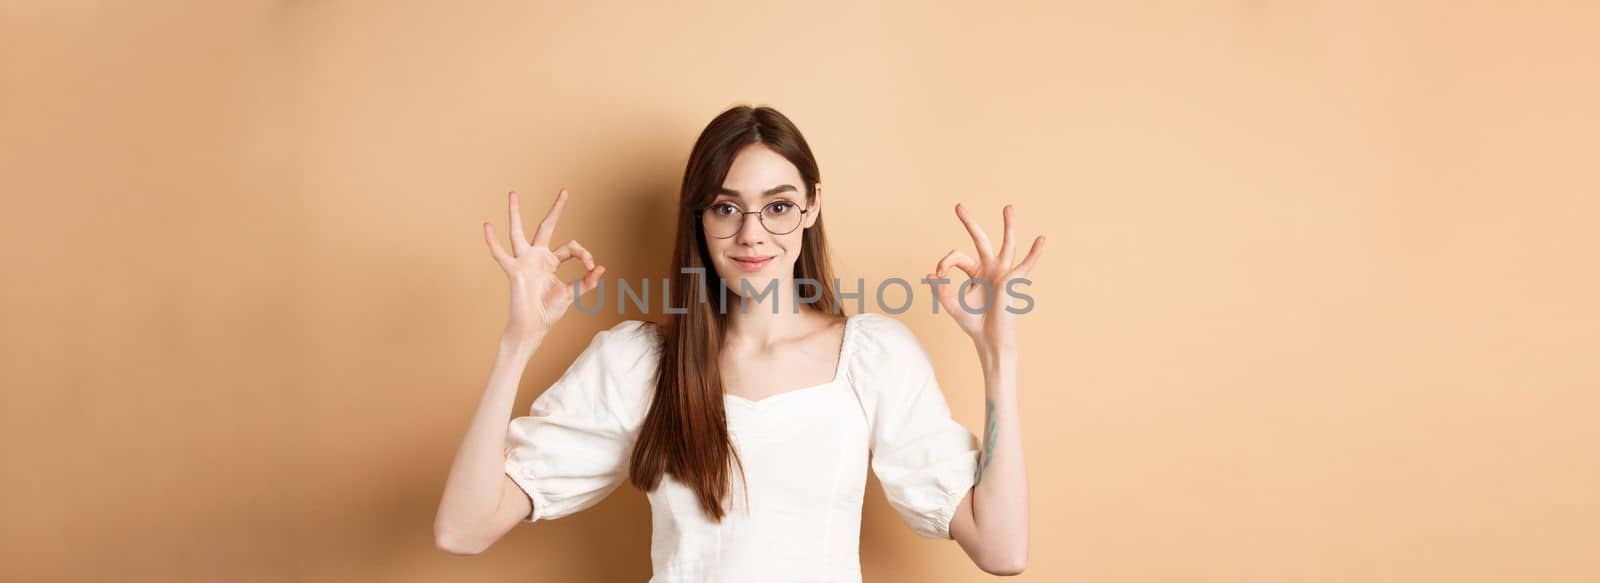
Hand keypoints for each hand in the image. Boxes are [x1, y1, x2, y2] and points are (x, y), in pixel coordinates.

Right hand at [482, 189, 604, 342]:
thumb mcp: (572, 294)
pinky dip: (493, 242)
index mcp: (551, 262)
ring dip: (515, 213)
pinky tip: (487, 226)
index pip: (571, 248)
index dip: (584, 255)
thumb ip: (586, 282)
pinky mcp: (514, 271)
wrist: (533, 327)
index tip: (592, 267)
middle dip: (556, 210)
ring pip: (518, 233)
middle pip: (546, 227)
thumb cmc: (548, 312)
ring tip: (513, 194)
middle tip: (565, 191)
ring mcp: (524, 262)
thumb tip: (602, 268)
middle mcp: (537, 257)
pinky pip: (501, 255)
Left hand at [926, 203, 1044, 353]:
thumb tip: (930, 275)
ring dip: (1008, 225)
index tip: (938, 275)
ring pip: (1007, 244)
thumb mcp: (952, 305)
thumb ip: (940, 291)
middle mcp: (990, 268)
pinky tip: (1041, 239)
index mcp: (975, 272)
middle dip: (969, 222)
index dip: (945, 262)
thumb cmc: (974, 324)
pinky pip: (1025, 265)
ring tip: (1007, 207)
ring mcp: (1002, 273)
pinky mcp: (1012, 281)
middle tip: (958, 206)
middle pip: (980, 239)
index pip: (957, 256)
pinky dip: (1034, 253)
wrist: (989, 340)